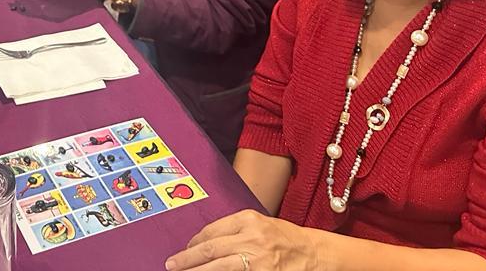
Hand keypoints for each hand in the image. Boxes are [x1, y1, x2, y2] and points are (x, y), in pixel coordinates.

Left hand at [165, 210, 319, 270]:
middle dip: (188, 259)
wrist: (313, 253)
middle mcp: (252, 238)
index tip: (184, 250)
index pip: (212, 231)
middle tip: (172, 265)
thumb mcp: (258, 223)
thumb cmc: (284, 237)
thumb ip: (233, 230)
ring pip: (219, 267)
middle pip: (211, 249)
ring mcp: (258, 259)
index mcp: (248, 219)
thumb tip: (202, 242)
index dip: (194, 243)